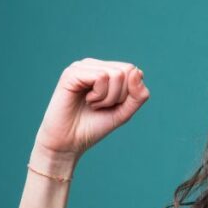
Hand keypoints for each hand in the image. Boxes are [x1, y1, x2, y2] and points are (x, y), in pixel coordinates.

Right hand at [34, 58, 150, 159]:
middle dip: (120, 96)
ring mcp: (81, 67)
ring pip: (116, 74)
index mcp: (105, 70)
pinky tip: (87, 101)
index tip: (112, 105)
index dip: (130, 93)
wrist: (69, 142)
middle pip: (126, 71)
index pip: (133, 71)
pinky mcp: (72, 73)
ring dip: (109, 98)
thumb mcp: (124, 112)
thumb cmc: (94, 126)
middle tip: (102, 106)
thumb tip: (137, 71)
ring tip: (93, 105)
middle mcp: (93, 65)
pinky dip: (99, 95)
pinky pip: (101, 77)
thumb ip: (138, 95)